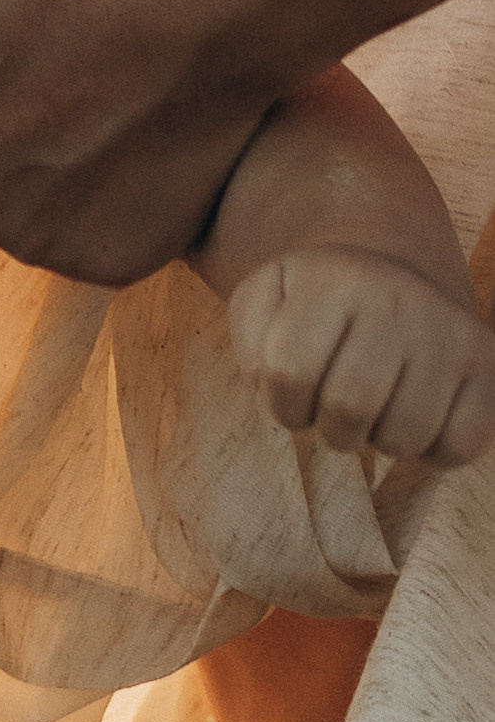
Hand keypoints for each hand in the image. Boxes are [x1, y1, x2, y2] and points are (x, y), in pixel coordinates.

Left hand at [227, 248, 494, 467]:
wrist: (390, 270)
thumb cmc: (315, 303)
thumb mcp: (264, 300)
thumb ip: (251, 341)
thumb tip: (275, 384)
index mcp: (336, 282)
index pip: (288, 375)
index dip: (280, 404)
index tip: (291, 395)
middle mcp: (401, 300)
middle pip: (349, 410)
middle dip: (327, 427)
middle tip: (332, 407)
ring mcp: (451, 333)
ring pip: (404, 437)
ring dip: (377, 440)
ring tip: (374, 407)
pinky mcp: (487, 365)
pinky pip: (459, 446)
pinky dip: (431, 451)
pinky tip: (413, 418)